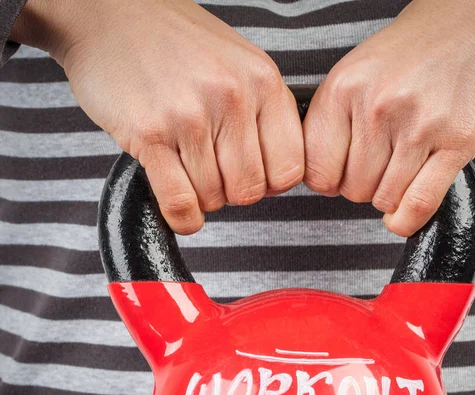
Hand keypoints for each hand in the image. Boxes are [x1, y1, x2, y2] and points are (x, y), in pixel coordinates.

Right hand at [11, 0, 304, 233]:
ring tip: (186, 166)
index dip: (270, 182)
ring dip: (200, 196)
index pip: (290, 169)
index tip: (251, 174)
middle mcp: (232, 97)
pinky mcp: (150, 133)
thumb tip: (276, 172)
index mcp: (263, 81)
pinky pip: (180, 202)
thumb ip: (264, 113)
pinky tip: (179, 207)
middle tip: (212, 171)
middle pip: (250, 190)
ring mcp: (190, 116)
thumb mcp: (239, 62)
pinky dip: (182, 217)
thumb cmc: (175, 42)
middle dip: (231, 192)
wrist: (108, 12)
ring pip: (214, 198)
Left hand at [302, 0, 474, 236]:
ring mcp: (419, 124)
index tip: (343, 174)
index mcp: (343, 89)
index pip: (316, 172)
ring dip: (392, 196)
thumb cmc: (414, 53)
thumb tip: (320, 180)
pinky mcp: (458, 140)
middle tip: (384, 165)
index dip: (330, 181)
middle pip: (352, 190)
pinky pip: (419, 203)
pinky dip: (409, 219)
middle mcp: (378, 106)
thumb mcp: (356, 74)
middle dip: (366, 186)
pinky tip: (406, 214)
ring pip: (385, 199)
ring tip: (404, 167)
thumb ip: (332, 124)